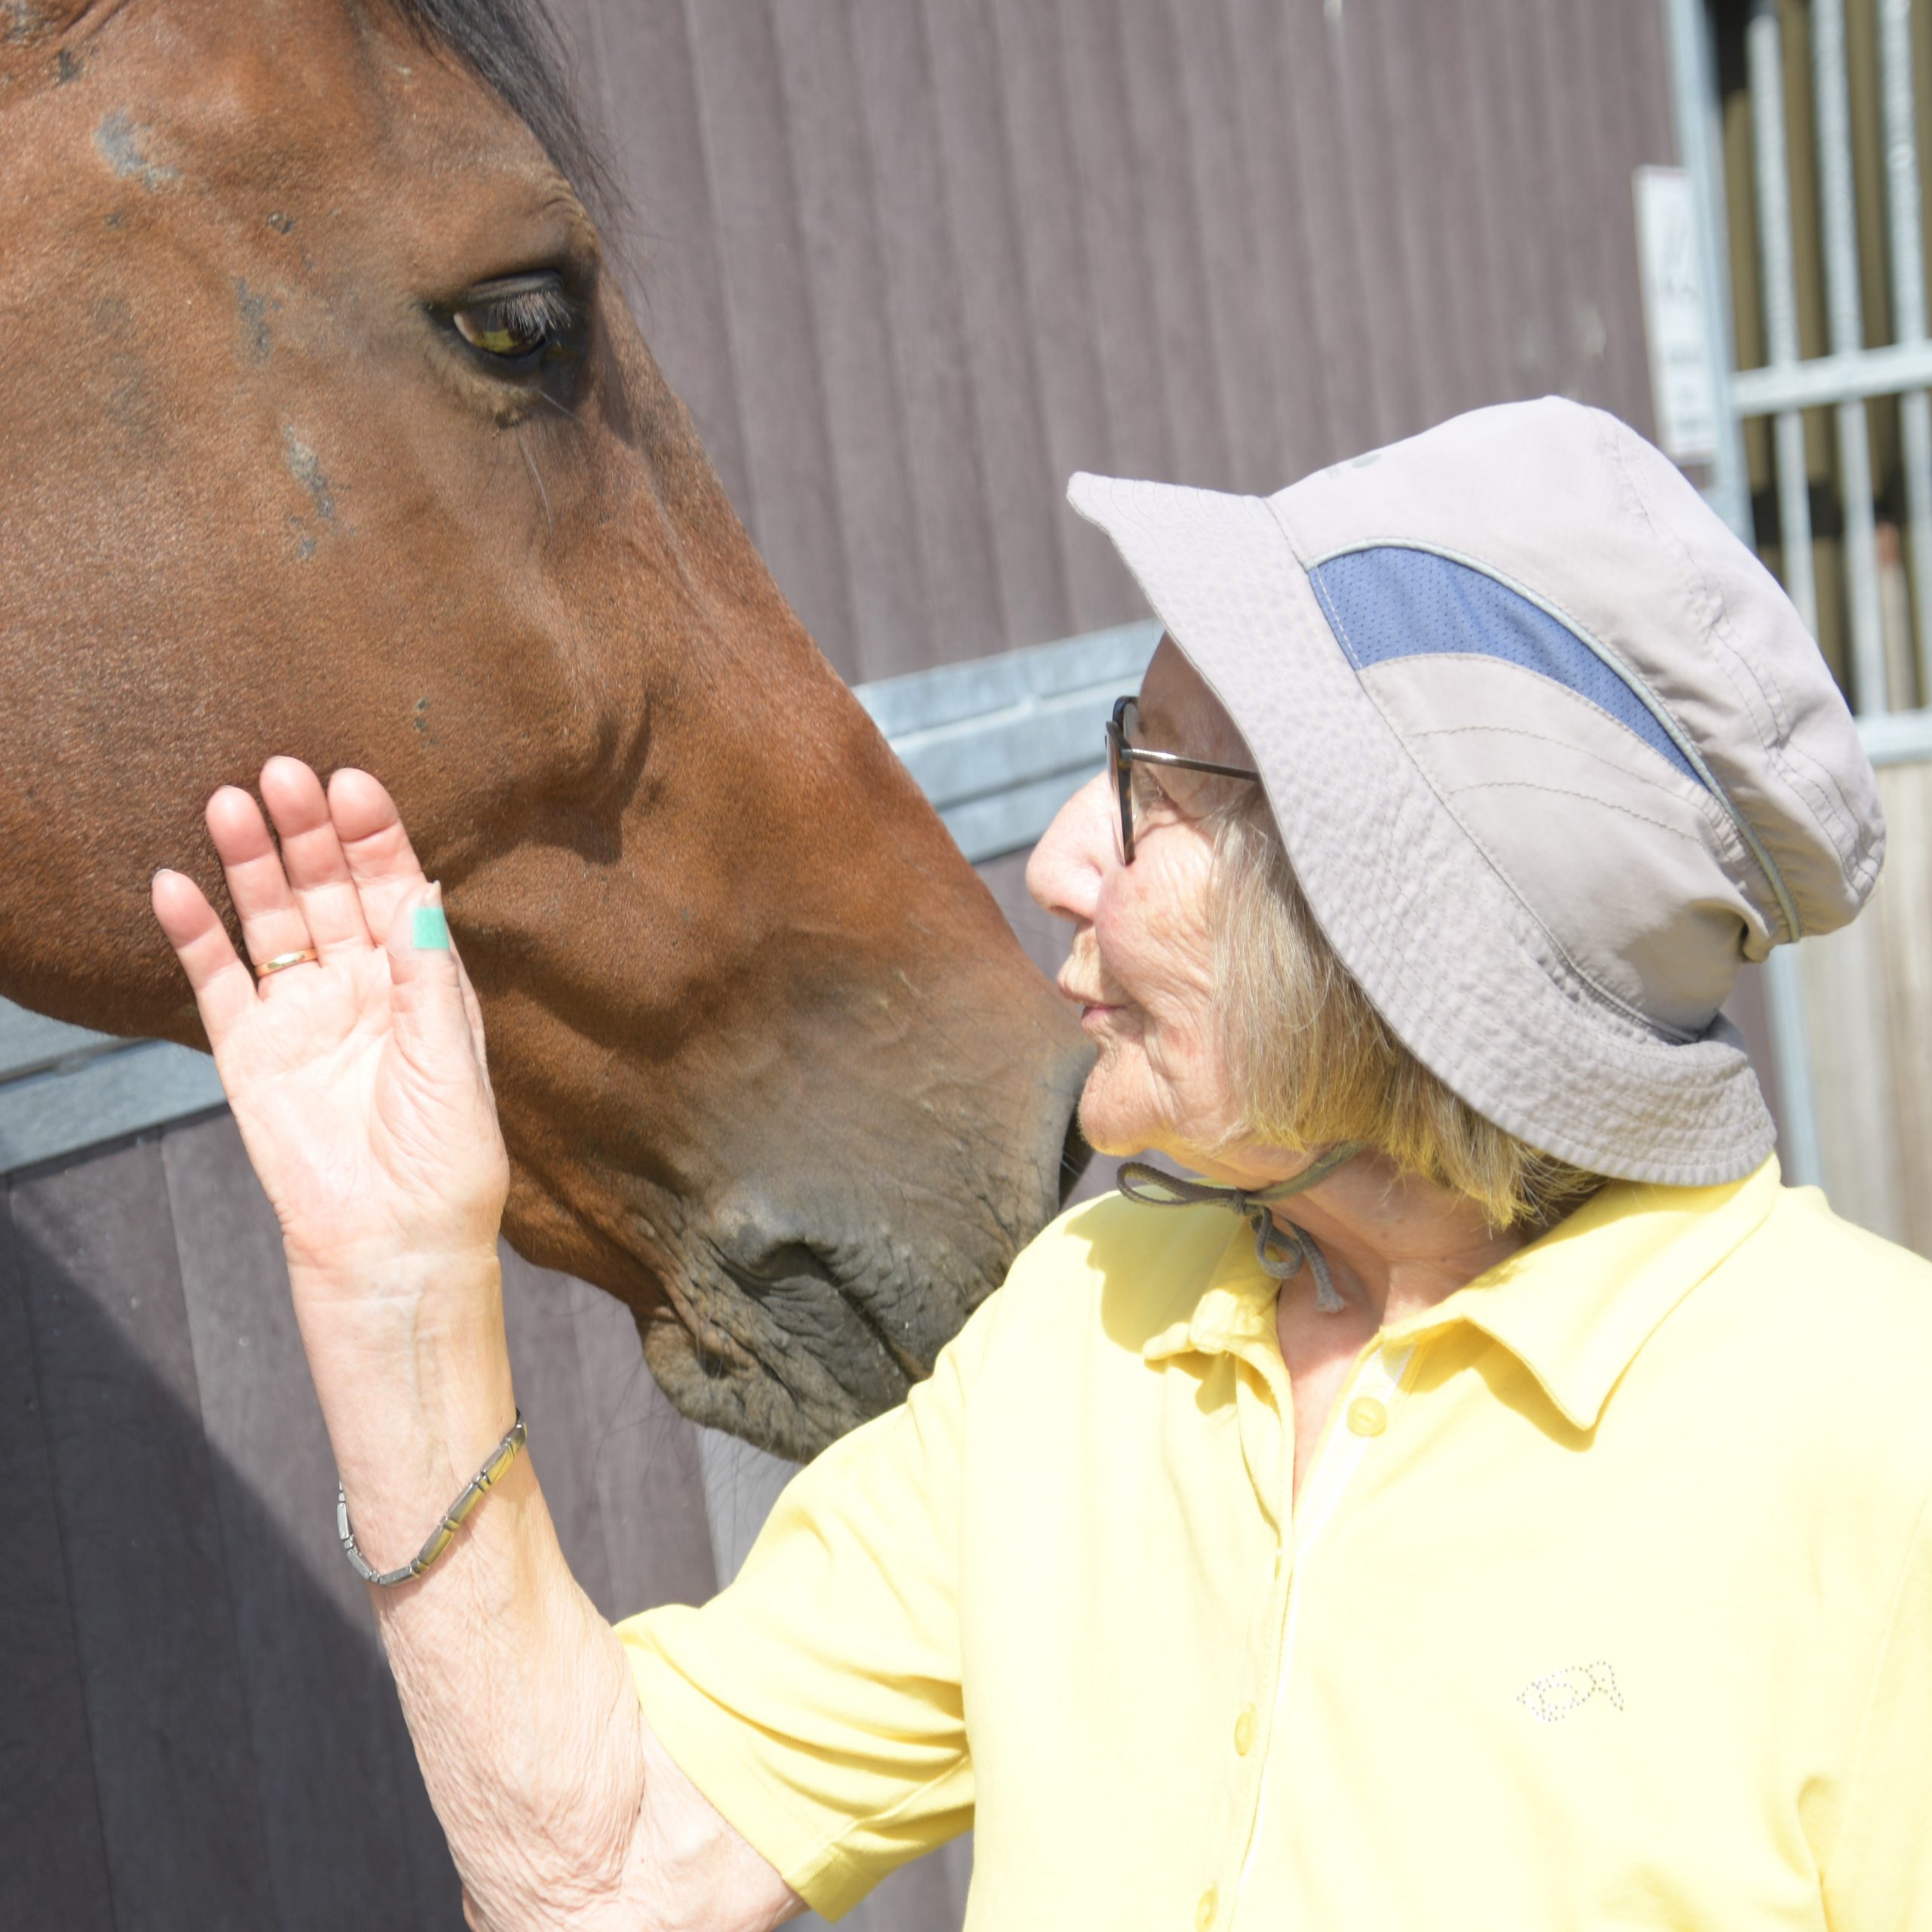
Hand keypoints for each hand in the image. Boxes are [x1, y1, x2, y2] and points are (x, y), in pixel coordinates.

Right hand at [151, 759, 508, 1302]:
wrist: (394, 1243)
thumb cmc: (448, 1160)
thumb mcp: (451, 1058)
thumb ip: (430, 975)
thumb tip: (423, 888)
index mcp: (422, 981)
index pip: (396, 889)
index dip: (376, 837)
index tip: (355, 784)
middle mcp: (362, 986)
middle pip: (329, 889)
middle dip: (309, 831)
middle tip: (284, 772)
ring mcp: (303, 1015)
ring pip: (271, 920)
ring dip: (251, 862)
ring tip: (229, 802)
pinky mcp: (250, 1053)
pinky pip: (216, 981)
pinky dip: (195, 933)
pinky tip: (176, 883)